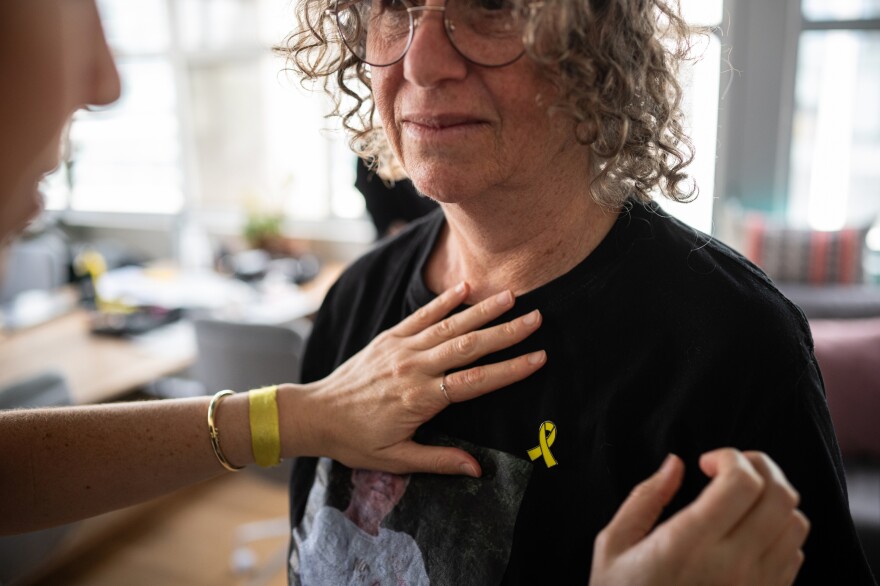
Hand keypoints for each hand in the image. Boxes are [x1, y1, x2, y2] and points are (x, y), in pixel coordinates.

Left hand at [296, 281, 545, 475]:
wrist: (315, 414)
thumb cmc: (355, 441)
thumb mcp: (397, 459)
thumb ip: (440, 460)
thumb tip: (477, 469)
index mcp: (420, 399)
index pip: (475, 380)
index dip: (509, 370)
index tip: (538, 358)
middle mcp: (414, 368)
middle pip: (468, 346)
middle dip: (505, 332)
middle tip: (537, 318)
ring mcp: (401, 348)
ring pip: (448, 326)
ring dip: (481, 310)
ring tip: (510, 296)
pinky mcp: (388, 338)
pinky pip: (420, 316)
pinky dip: (442, 301)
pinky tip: (464, 288)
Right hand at [590, 449, 809, 585]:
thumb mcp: (614, 545)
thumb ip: (644, 498)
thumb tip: (675, 464)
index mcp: (690, 544)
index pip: (742, 483)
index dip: (730, 457)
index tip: (705, 463)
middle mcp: (732, 564)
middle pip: (780, 496)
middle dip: (758, 466)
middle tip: (729, 469)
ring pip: (795, 523)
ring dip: (772, 498)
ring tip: (741, 499)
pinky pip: (795, 554)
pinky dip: (779, 531)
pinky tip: (748, 532)